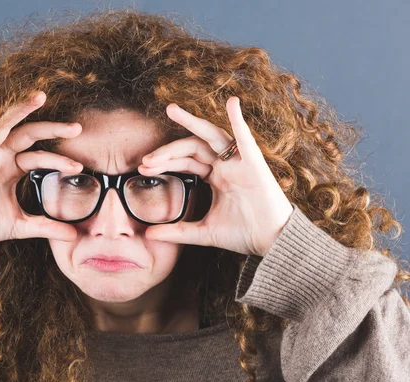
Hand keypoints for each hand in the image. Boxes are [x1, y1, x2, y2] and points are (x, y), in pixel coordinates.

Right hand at [0, 91, 83, 247]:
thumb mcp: (20, 225)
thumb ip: (46, 227)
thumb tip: (74, 237)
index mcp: (13, 167)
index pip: (41, 157)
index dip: (60, 161)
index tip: (79, 167)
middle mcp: (1, 155)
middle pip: (30, 135)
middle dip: (53, 129)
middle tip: (77, 128)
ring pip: (4, 127)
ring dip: (20, 111)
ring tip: (39, 99)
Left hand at [139, 97, 293, 256]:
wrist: (272, 244)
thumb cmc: (243, 234)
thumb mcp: (203, 232)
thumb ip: (177, 232)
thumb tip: (149, 235)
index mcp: (215, 177)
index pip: (185, 161)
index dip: (164, 162)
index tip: (142, 168)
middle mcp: (225, 165)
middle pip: (192, 148)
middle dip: (167, 151)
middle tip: (146, 158)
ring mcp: (239, 162)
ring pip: (212, 136)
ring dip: (192, 122)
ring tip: (171, 110)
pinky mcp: (255, 164)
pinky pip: (246, 139)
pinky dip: (239, 120)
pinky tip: (232, 103)